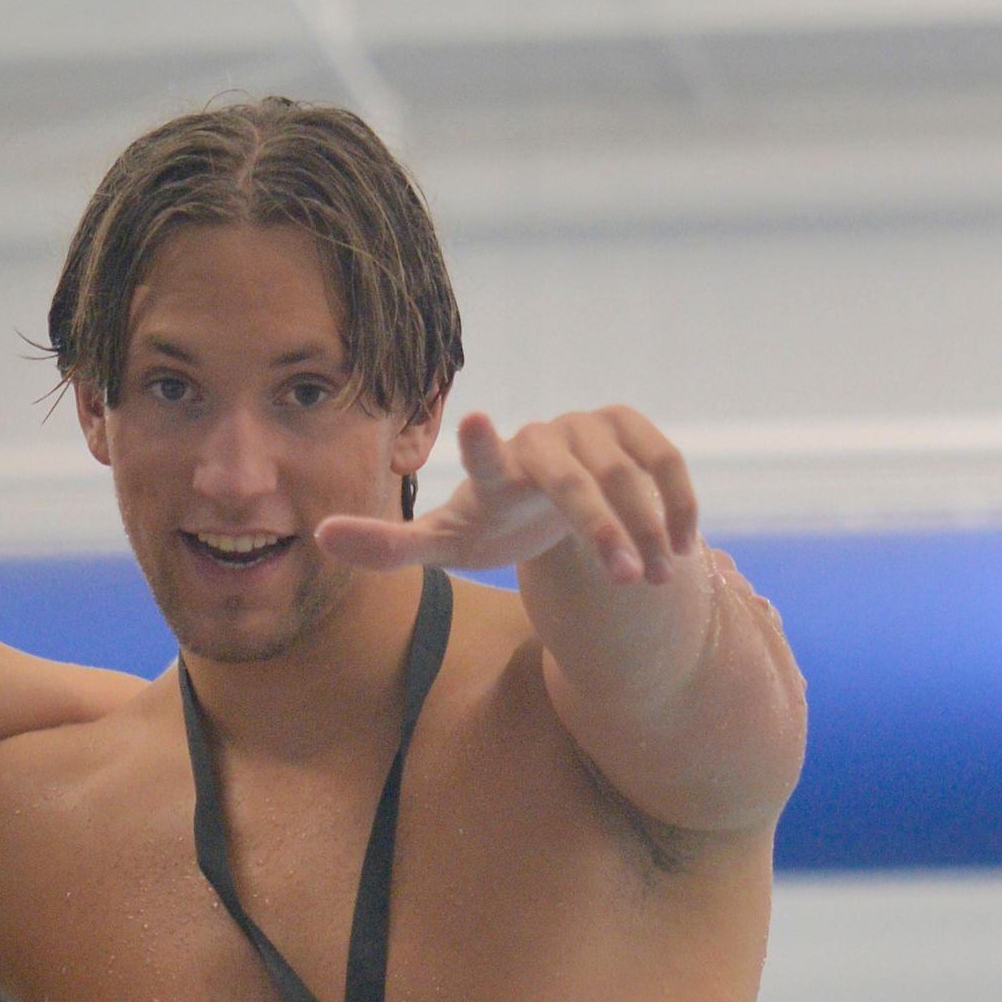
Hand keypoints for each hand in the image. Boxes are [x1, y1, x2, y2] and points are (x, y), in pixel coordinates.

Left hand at [318, 404, 701, 588]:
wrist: (549, 498)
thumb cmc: (492, 523)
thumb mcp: (445, 544)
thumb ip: (390, 546)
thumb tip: (319, 537)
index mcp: (494, 473)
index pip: (485, 458)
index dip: (481, 445)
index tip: (478, 420)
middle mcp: (543, 443)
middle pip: (574, 482)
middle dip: (602, 529)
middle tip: (625, 580)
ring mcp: (591, 430)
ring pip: (628, 476)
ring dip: (647, 530)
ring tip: (654, 579)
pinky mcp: (633, 429)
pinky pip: (665, 463)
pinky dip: (678, 505)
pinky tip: (681, 549)